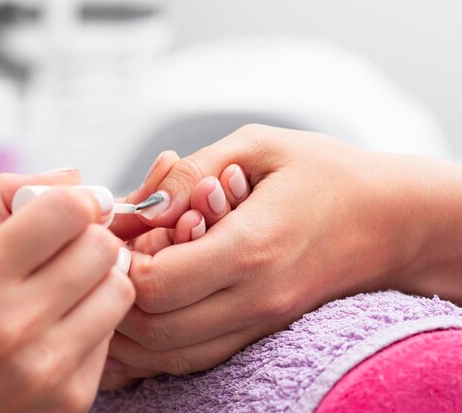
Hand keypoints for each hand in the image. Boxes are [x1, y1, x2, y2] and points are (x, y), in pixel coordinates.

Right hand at [0, 172, 134, 412]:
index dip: (80, 202)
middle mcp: (14, 321)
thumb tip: (77, 180)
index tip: (76, 211)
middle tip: (73, 252)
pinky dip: (95, 324)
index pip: (68, 210)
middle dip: (93, 240)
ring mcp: (47, 365)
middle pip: (104, 247)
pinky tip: (65, 330)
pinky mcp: (72, 397)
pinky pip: (112, 335)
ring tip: (74, 290)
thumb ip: (9, 202)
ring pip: (120, 289)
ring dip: (103, 281)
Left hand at [108, 124, 449, 376]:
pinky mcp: (260, 331)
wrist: (391, 219)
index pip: (156, 284)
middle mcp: (255, 299)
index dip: (123, 262)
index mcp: (252, 247)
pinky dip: (157, 344)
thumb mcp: (258, 146)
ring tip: (121, 283)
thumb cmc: (325, 174)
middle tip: (113, 260)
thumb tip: (135, 205)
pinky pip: (194, 358)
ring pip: (169, 356)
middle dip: (116, 298)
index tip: (122, 234)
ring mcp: (260, 323)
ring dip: (131, 328)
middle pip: (154, 331)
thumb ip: (188, 174)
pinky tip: (145, 310)